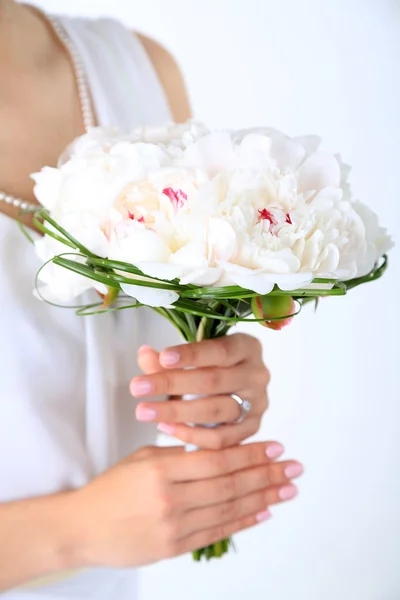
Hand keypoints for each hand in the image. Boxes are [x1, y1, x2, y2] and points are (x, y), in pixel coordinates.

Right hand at [69, 443, 301, 567]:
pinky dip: (243, 521)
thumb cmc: (112, 488)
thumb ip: (179, 454)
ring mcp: (175, 527)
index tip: (276, 447)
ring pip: (229, 509)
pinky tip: (264, 512)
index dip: (251, 454)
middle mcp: (172, 498)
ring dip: (264, 498)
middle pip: (230, 484)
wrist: (84, 526)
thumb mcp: (143, 458)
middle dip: (267, 474)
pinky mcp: (175, 548)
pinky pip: (217, 532)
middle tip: (294, 467)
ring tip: (288, 488)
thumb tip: (218, 449)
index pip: (218, 459)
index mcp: (162, 469)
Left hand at [130, 334, 268, 448]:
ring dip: (175, 412)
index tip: (162, 358)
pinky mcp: (251, 429)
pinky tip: (165, 427)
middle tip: (137, 387)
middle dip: (172, 384)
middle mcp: (258, 374)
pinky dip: (191, 435)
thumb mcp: (191, 357)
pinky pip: (220, 438)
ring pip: (215, 410)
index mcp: (247, 347)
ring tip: (144, 411)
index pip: (220, 350)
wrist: (231, 390)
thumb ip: (167, 359)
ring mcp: (258, 404)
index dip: (191, 355)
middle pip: (213, 381)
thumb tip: (145, 354)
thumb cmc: (208, 367)